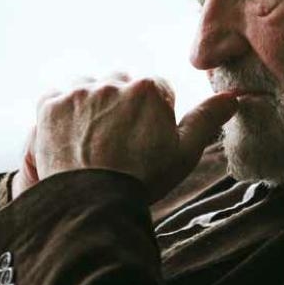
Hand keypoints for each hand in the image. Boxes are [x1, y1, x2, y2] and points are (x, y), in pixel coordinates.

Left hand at [12, 74, 237, 201]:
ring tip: (94, 139)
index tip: (146, 140)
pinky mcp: (50, 104)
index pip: (156, 89)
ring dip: (93, 104)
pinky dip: (65, 112)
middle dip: (123, 105)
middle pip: (122, 84)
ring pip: (90, 88)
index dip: (154, 116)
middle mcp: (113, 82)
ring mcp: (79, 91)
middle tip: (119, 141)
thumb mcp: (184, 152)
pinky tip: (73, 135)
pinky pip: (59, 96)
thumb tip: (233, 97)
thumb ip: (207, 119)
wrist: (91, 203)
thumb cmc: (143, 179)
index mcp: (149, 88)